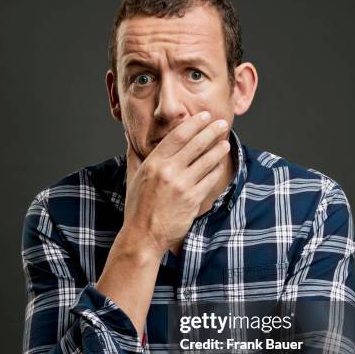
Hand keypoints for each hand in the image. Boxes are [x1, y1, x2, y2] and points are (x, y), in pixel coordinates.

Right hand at [121, 112, 229, 255]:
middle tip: (221, 123)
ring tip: (224, 142)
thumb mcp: (132, 177)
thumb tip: (129, 136)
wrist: (143, 236)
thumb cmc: (137, 208)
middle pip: (196, 144)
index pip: (178, 135)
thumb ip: (134, 154)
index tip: (204, 117)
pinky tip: (220, 165)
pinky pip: (210, 179)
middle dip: (211, 131)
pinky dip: (216, 170)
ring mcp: (182, 185)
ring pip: (207, 160)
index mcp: (153, 163)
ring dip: (218, 149)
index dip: (194, 123)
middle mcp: (168, 171)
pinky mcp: (193, 199)